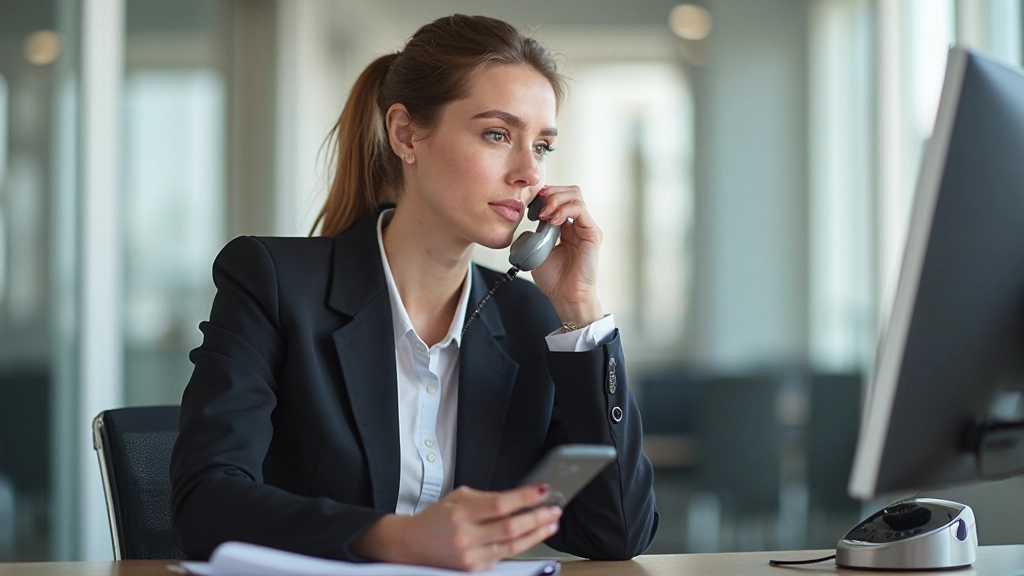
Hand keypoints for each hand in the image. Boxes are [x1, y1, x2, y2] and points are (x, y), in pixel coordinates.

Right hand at [351, 484, 561, 571]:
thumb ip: (486, 497)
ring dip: (536, 534)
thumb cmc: (435, 519)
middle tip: (554, 509)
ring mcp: (470, 556)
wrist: (411, 546)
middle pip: (510, 527)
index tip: (542, 491)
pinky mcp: (474, 569)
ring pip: (512, 545)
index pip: (500, 504)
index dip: (524, 497)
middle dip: (537, 517)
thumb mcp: (457, 498)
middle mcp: (466, 536)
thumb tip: (516, 497)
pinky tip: (532, 537)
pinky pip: (503, 557)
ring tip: (551, 523)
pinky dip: (521, 546)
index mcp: (461, 512)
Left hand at [530, 186, 603, 326]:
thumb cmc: (554, 280)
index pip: (559, 198)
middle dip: (551, 192)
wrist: (565, 297)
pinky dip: (564, 209)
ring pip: (575, 195)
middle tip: (536, 203)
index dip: (545, 196)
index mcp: (565, 227)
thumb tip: (528, 219)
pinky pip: (580, 209)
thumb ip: (536, 233)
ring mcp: (586, 228)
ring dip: (555, 199)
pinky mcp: (592, 233)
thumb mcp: (538, 250)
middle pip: (569, 191)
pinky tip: (552, 220)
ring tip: (543, 214)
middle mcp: (578, 225)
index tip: (529, 203)